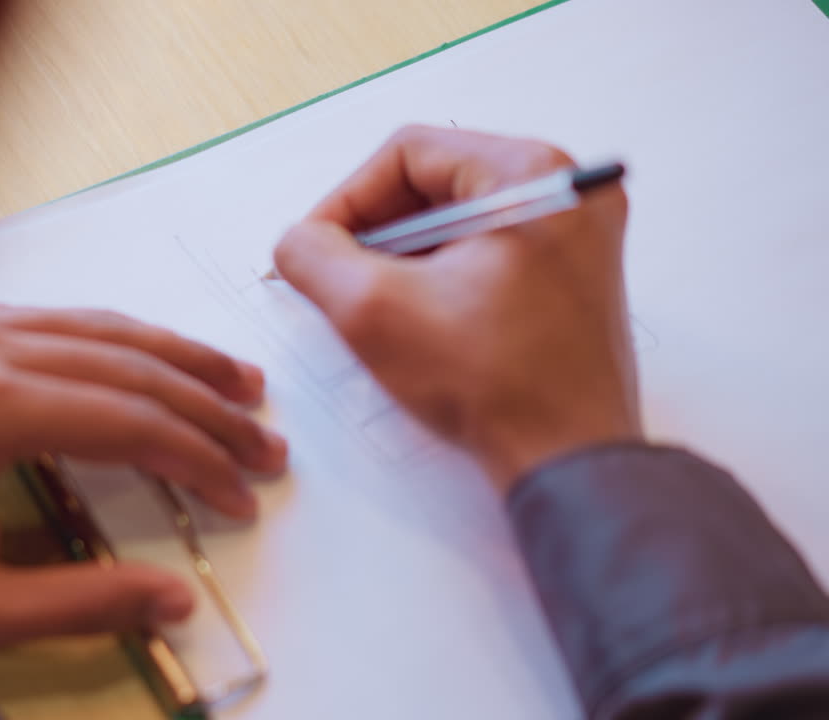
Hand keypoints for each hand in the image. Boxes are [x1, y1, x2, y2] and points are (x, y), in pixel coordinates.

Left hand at [0, 301, 285, 647]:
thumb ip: (81, 601)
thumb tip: (175, 600)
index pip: (130, 421)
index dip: (200, 460)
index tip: (242, 494)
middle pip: (125, 362)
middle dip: (207, 403)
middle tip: (264, 438)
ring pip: (92, 324)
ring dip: (172, 354)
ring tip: (236, 381)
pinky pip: (43, 317)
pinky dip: (107, 340)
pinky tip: (143, 358)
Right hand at [275, 125, 639, 491]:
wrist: (570, 462)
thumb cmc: (494, 385)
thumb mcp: (374, 311)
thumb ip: (314, 257)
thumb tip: (296, 241)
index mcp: (530, 175)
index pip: (407, 154)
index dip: (345, 200)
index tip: (315, 249)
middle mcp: (565, 191)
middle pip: (434, 184)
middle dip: (373, 232)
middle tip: (336, 280)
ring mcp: (575, 235)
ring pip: (455, 223)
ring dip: (402, 259)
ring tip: (371, 309)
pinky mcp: (569, 277)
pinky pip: (484, 253)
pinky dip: (438, 278)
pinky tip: (414, 323)